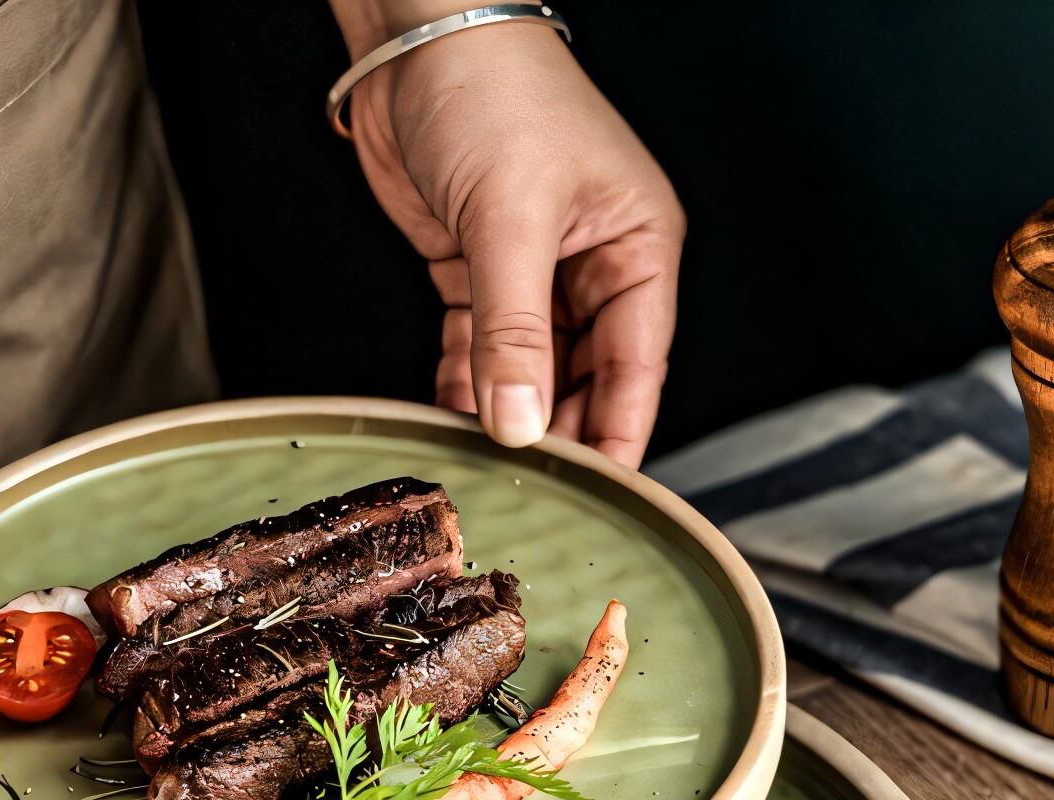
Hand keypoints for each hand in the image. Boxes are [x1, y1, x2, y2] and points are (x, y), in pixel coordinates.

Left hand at [339, 9, 683, 465]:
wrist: (414, 39)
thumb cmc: (491, 93)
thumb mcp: (510, 220)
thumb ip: (515, 334)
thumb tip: (521, 426)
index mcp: (637, 247)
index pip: (638, 368)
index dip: (617, 437)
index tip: (602, 500)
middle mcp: (594, 266)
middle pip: (584, 380)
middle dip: (555, 434)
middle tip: (529, 491)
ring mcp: (535, 275)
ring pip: (529, 372)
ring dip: (505, 415)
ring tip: (484, 463)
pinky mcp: (478, 275)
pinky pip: (480, 352)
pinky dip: (465, 385)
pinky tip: (451, 417)